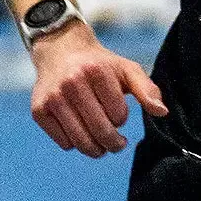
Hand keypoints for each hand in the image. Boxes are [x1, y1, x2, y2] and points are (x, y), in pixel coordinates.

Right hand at [28, 22, 168, 157]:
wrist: (59, 51)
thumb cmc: (99, 64)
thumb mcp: (126, 69)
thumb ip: (147, 89)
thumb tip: (161, 112)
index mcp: (96, 71)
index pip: (118, 115)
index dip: (122, 118)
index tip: (118, 113)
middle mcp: (71, 83)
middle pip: (100, 132)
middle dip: (114, 144)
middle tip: (117, 143)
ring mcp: (52, 98)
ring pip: (81, 142)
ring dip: (96, 149)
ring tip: (101, 144)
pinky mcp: (38, 110)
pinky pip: (64, 142)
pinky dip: (74, 143)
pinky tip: (79, 131)